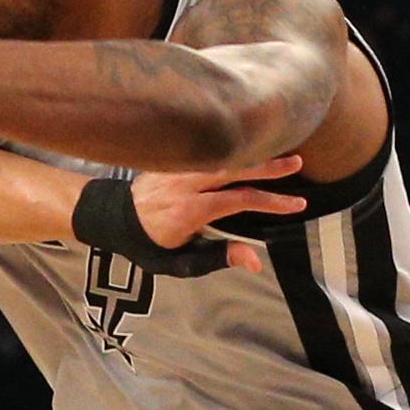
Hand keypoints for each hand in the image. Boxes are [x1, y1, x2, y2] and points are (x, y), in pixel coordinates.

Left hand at [119, 158, 307, 274]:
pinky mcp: (174, 160)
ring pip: (222, 156)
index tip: (297, 205)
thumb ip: (219, 257)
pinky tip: (251, 147)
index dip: (271, 202)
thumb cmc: (150, 245)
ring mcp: (178, 168)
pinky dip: (232, 150)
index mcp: (189, 211)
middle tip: (297, 163)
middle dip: (268, 167)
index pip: (239, 201)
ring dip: (252, 153)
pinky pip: (208, 152)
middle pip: (234, 170)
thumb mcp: (180, 261)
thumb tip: (255, 261)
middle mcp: (185, 184)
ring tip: (281, 150)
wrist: (112, 218)